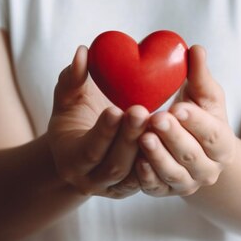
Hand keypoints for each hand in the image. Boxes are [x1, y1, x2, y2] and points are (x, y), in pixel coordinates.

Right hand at [47, 45, 149, 198]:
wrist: (80, 150)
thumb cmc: (74, 116)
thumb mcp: (68, 99)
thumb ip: (73, 78)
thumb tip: (83, 51)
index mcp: (71, 159)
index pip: (90, 149)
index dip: (104, 132)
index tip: (117, 108)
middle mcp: (91, 180)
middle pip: (115, 164)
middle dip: (130, 138)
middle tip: (144, 111)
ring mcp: (114, 189)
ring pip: (135, 175)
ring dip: (150, 150)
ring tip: (161, 120)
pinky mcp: (133, 188)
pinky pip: (149, 178)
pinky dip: (160, 160)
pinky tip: (171, 137)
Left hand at [134, 45, 236, 196]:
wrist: (192, 150)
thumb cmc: (198, 115)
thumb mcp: (202, 95)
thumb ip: (199, 74)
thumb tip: (196, 49)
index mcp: (222, 143)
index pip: (212, 134)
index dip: (196, 121)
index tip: (179, 106)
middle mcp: (208, 169)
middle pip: (192, 155)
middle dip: (174, 137)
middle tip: (156, 119)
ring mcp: (186, 183)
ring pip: (174, 174)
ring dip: (158, 157)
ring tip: (143, 138)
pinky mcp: (165, 192)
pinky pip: (155, 187)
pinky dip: (146, 176)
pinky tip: (135, 161)